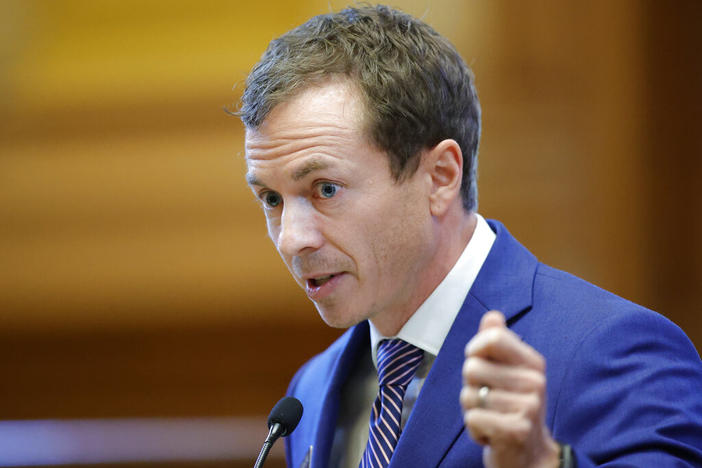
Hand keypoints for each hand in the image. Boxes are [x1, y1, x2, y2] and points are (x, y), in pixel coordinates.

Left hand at [460, 311, 559, 467]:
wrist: (530, 457)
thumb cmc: (512, 409)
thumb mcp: (508, 373)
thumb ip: (497, 343)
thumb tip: (492, 315)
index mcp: (533, 363)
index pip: (493, 338)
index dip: (475, 350)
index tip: (479, 364)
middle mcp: (535, 382)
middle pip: (472, 367)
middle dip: (470, 387)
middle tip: (489, 401)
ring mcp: (529, 407)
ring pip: (468, 396)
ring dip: (473, 411)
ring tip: (492, 418)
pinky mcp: (517, 430)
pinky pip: (472, 418)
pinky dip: (474, 429)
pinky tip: (491, 434)